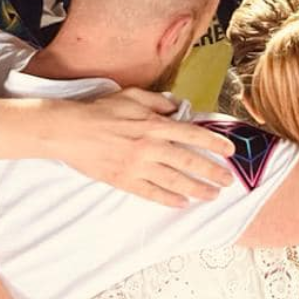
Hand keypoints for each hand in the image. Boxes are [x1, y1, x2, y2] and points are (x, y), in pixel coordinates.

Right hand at [50, 89, 235, 207]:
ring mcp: (137, 166)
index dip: (213, 143)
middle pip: (188, 161)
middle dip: (212, 172)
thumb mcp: (131, 95)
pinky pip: (151, 193)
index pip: (192, 134)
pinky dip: (168, 199)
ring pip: (174, 180)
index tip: (229, 151)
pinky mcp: (124, 180)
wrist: (69, 130)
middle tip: (228, 181)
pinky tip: (182, 203)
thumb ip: (158, 101)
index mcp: (153, 124)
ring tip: (212, 195)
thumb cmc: (100, 110)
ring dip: (196, 189)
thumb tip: (178, 108)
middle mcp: (149, 146)